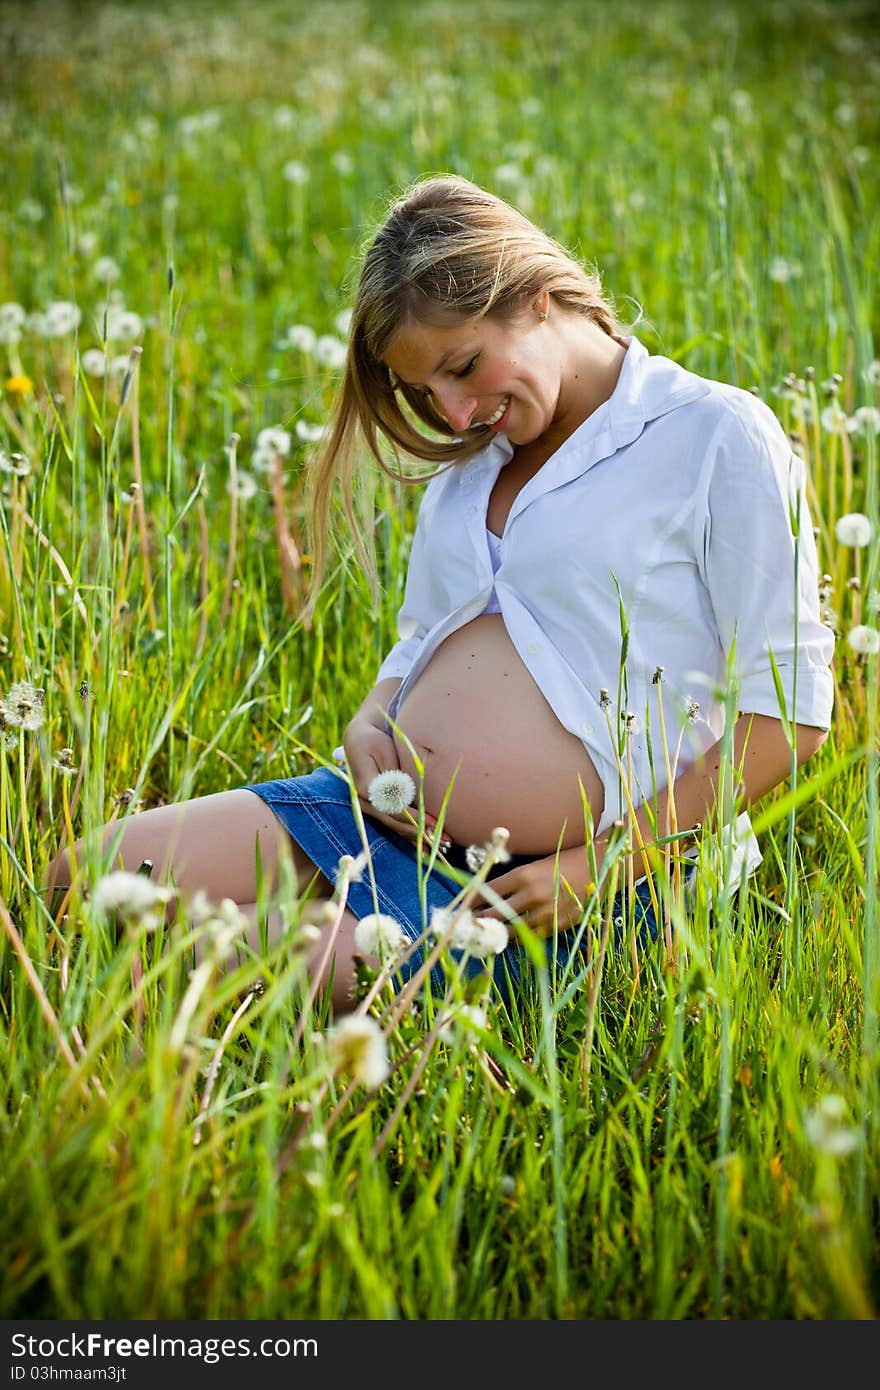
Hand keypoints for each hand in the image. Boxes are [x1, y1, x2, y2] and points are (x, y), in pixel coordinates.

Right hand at [342, 718, 434, 846]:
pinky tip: (425, 847)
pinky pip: (394, 824)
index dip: (414, 818)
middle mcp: (365, 803)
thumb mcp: (382, 752)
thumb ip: (391, 776)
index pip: (393, 809)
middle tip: (443, 841)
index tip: (433, 824)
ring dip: (417, 838)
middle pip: (395, 822)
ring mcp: (370, 808)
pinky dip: (410, 835)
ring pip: (395, 827)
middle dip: (420, 832)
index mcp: (366, 788)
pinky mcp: (377, 808)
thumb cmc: (373, 742)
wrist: (359, 740)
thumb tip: (402, 797)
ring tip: (442, 846)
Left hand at [475, 848, 590, 937]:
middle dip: (480, 921)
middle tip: (470, 925)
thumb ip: (513, 881)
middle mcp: (532, 894)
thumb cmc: (561, 863)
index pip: (489, 891)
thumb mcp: (534, 865)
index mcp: (523, 875)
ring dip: (497, 933)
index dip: (473, 901)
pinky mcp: (557, 925)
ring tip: (486, 935)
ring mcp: (545, 912)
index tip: (463, 907)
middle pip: (496, 914)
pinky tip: (509, 938)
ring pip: (512, 930)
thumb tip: (488, 895)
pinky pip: (531, 937)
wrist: (595, 867)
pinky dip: (518, 939)